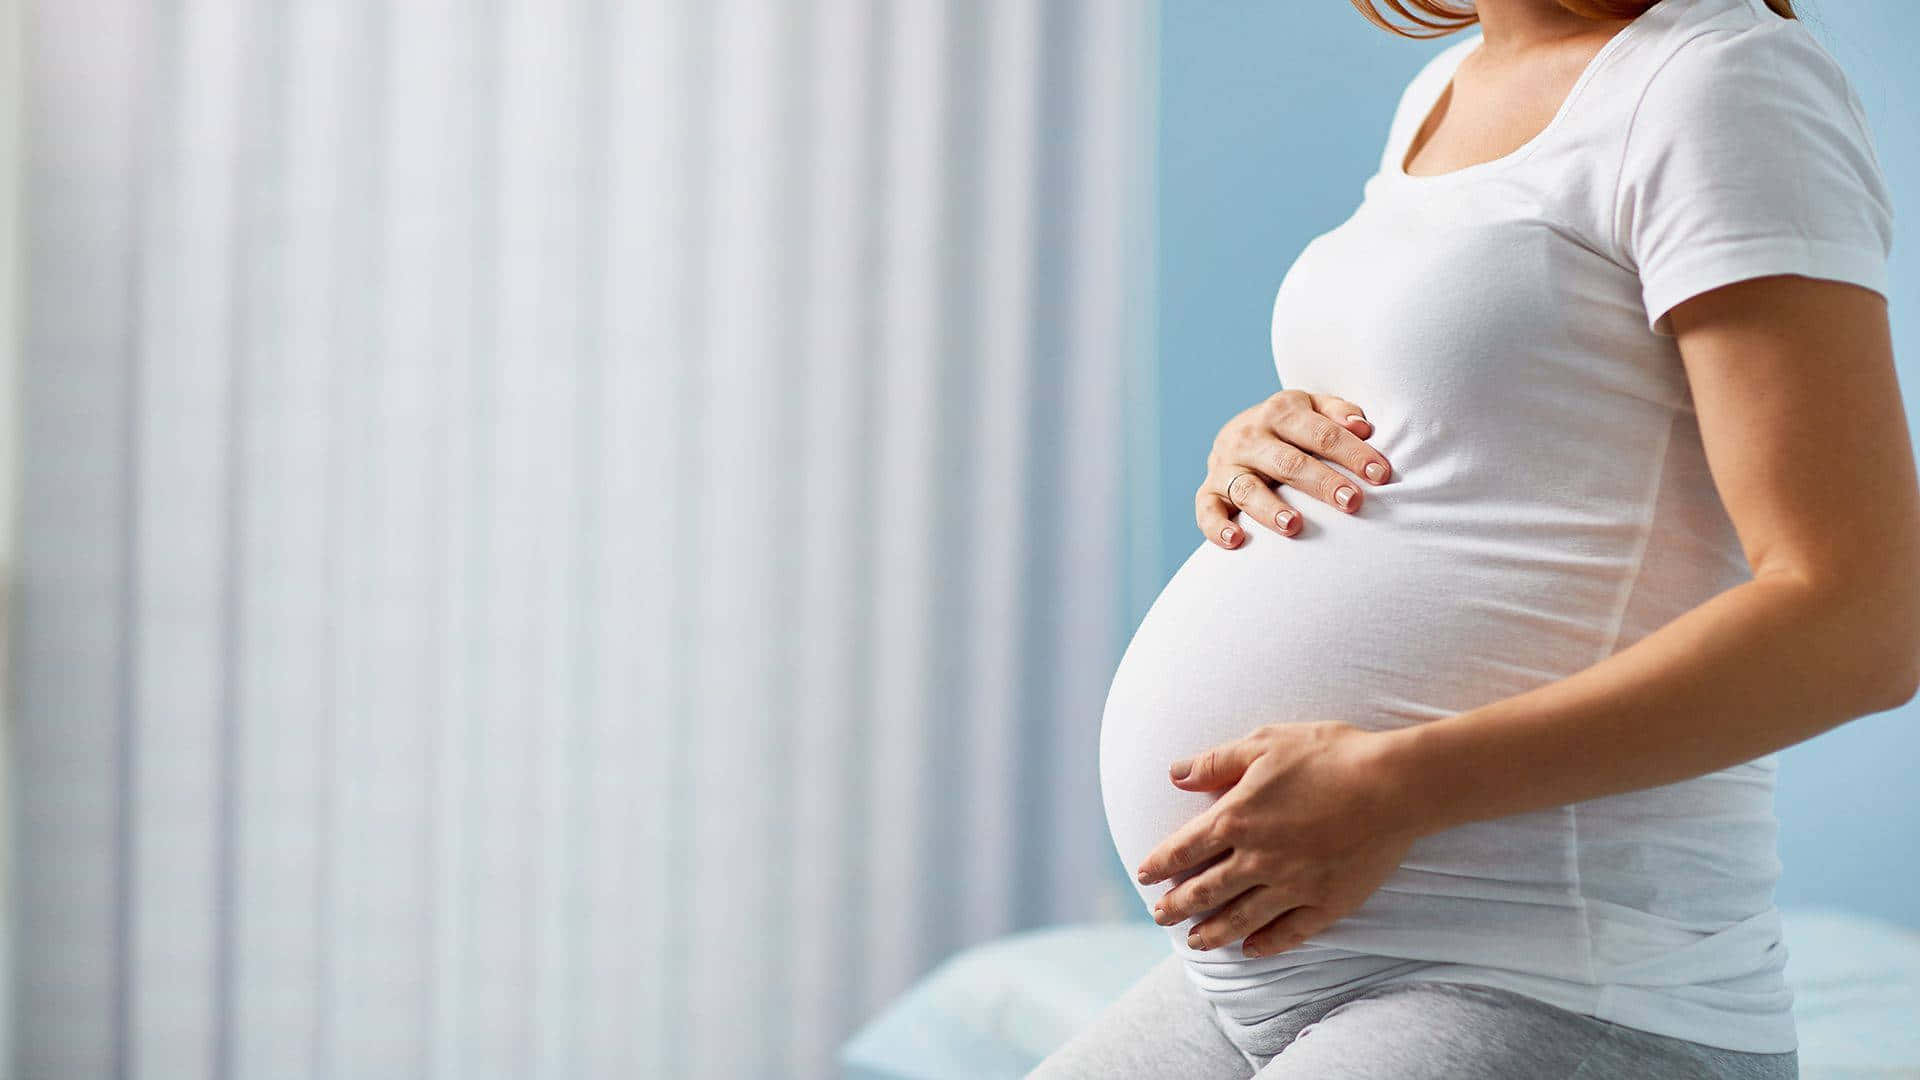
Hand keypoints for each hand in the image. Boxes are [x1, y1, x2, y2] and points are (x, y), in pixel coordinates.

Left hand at [1133, 721, 1420, 958]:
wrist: (1394, 784)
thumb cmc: (1331, 754)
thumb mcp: (1266, 743)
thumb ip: (1217, 761)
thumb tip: (1175, 773)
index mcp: (1238, 817)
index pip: (1186, 848)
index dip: (1161, 863)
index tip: (1144, 876)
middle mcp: (1258, 858)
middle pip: (1206, 889)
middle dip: (1178, 905)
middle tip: (1159, 917)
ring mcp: (1293, 885)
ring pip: (1242, 918)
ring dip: (1213, 932)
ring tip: (1195, 943)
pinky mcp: (1327, 903)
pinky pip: (1289, 932)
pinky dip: (1266, 944)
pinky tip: (1252, 950)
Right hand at [1199, 389, 1393, 548]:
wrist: (1239, 433)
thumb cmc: (1293, 429)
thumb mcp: (1314, 409)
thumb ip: (1339, 413)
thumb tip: (1363, 427)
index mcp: (1280, 411)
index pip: (1321, 433)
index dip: (1353, 454)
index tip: (1381, 476)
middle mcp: (1249, 436)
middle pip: (1288, 462)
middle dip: (1322, 483)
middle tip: (1352, 502)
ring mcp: (1226, 465)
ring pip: (1247, 488)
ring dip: (1269, 508)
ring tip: (1295, 526)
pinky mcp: (1209, 491)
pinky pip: (1206, 511)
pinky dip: (1217, 527)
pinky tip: (1236, 541)